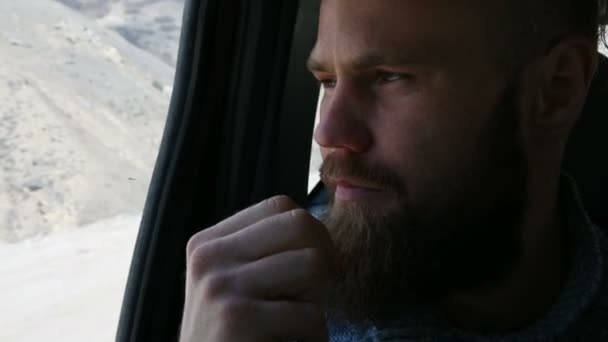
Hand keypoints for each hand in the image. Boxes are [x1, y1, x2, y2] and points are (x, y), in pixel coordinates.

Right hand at [179, 196, 335, 341]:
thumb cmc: (230, 336)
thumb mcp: (233, 284)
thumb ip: (263, 252)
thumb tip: (320, 226)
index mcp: (208, 242)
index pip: (280, 206)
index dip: (313, 232)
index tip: (320, 265)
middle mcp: (209, 257)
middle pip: (299, 225)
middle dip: (323, 258)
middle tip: (318, 292)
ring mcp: (220, 285)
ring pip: (312, 264)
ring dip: (318, 299)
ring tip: (299, 321)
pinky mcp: (237, 318)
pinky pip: (310, 313)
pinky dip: (314, 335)